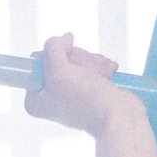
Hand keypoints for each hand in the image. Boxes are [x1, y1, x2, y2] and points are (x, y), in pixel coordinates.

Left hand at [24, 36, 142, 136]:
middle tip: (88, 70)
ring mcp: (69, 93)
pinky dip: (100, 66)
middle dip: (78, 59)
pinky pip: (89, 65)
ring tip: (103, 73)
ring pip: (76, 60)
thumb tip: (65, 38)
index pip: (38, 60)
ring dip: (91, 62)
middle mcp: (50, 96)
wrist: (121, 118)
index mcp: (35, 99)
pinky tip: (108, 72)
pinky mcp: (87, 88)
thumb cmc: (89, 100)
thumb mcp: (60, 71)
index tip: (70, 65)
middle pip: (58, 58)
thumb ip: (53, 48)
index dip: (56, 56)